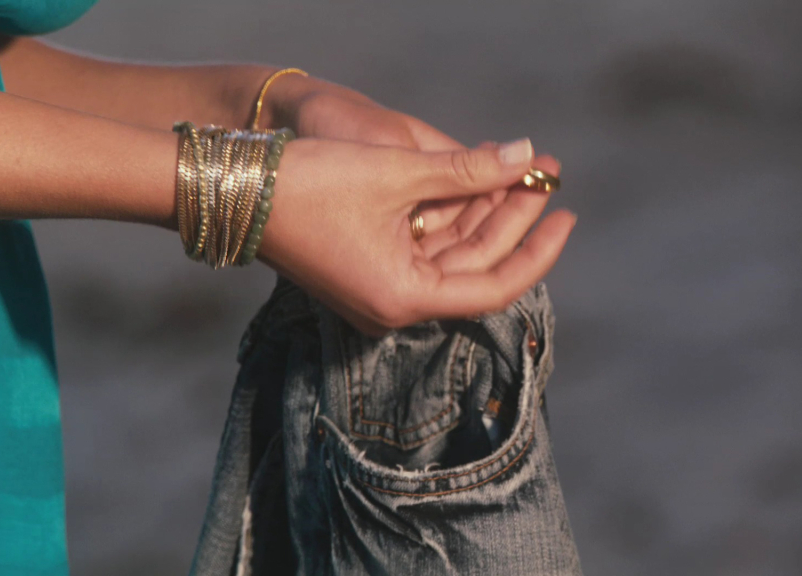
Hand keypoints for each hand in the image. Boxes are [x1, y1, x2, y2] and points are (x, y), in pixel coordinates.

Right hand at [261, 136, 574, 335]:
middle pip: (473, 265)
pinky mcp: (364, 268)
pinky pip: (422, 245)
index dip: (537, 250)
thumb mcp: (397, 173)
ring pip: (449, 252)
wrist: (235, 188)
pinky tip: (472, 180)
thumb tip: (526, 157)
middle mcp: (393, 305)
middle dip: (510, 216)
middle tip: (543, 172)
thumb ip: (469, 170)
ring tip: (516, 168)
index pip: (494, 285)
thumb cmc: (310, 183)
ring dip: (481, 211)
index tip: (566, 213)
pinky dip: (448, 214)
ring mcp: (377, 289)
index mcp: (404, 298)